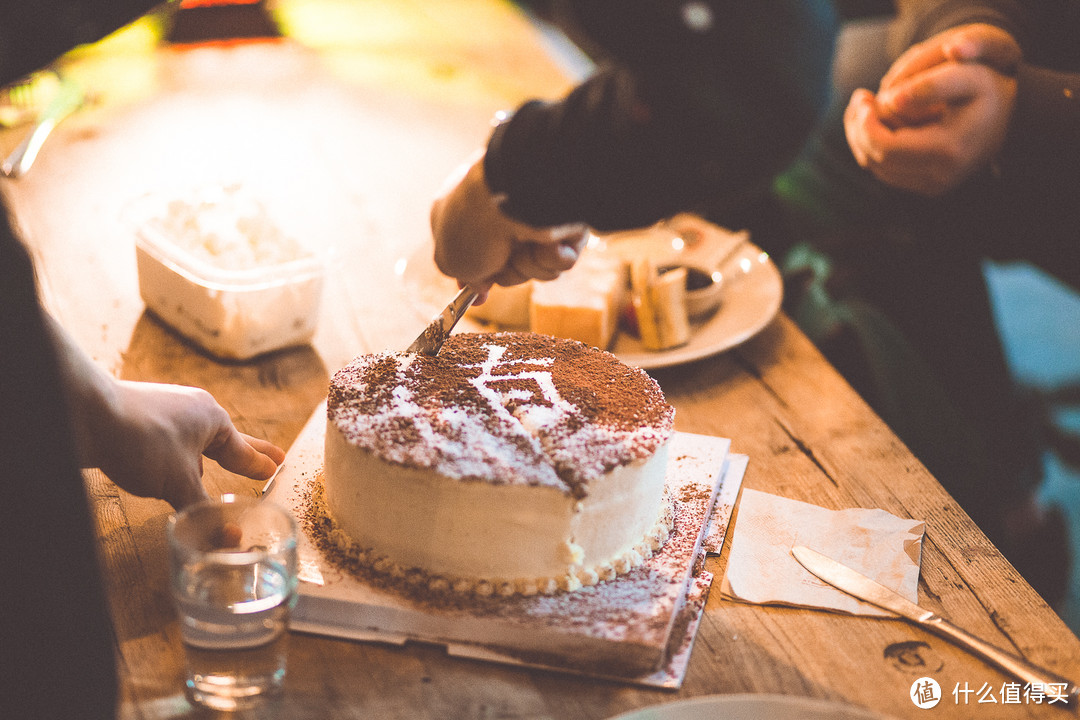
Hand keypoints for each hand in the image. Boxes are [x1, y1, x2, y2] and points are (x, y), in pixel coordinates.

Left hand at [86, 380, 284, 510]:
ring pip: (195, 443)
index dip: (260, 464)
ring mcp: (166, 414)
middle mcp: (193, 412)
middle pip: (227, 440)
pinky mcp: (141, 422)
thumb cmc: (141, 439)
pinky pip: (172, 444)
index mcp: (213, 419)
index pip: (243, 450)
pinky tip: (170, 472)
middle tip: (271, 458)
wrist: (85, 411)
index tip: (279, 467)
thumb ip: (204, 514)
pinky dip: (180, 459)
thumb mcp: (178, 483)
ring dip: (206, 460)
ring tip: (215, 472)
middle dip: (246, 453)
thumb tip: (229, 543)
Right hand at [430, 153, 587, 301]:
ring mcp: (535, 216)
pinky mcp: (565, 223)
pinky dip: (548, 259)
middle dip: (506, 273)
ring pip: (534, 267)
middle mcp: (504, 210)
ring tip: (517, 245)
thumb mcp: (448, 259)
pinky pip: (559, 261)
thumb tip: (476, 286)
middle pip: (508, 266)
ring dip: (525, 266)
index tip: (481, 295)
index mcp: (468, 208)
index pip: (475, 249)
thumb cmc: (471, 225)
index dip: (478, 276)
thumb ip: (458, 274)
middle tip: (499, 260)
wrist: (512, 198)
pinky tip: (541, 243)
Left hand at [844, 24, 1019, 195]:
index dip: (864, 123)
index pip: (884, 146)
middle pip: (875, 159)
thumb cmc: (987, 90)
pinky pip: (886, 171)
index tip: (863, 96)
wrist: (1010, 118)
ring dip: (862, 137)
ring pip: (876, 167)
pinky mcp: (928, 187)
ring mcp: (933, 186)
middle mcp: (939, 177)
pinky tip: (875, 122)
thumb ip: (930, 83)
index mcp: (947, 151)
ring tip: (864, 107)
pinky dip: (873, 147)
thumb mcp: (968, 75)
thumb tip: (890, 100)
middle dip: (859, 128)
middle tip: (859, 98)